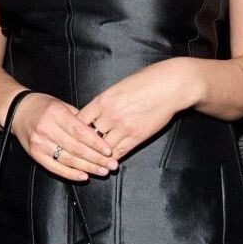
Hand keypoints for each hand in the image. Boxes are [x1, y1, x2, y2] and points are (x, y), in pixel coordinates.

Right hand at [10, 91, 115, 180]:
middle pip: (76, 148)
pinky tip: (84, 176)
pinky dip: (70, 174)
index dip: (96, 143)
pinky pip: (55, 168)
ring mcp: (39, 143)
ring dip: (87, 168)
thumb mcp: (62, 105)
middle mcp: (46, 129)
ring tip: (102, 171)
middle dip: (96, 159)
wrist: (17, 111)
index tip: (109, 151)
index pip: (80, 132)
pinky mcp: (35, 154)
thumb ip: (79, 118)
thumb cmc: (43, 106)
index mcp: (56, 113)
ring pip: (68, 160)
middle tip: (111, 165)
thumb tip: (100, 134)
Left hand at [77, 60, 200, 159]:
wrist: (170, 85)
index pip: (79, 120)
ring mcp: (124, 127)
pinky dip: (112, 158)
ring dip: (97, 155)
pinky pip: (120, 152)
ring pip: (102, 148)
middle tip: (77, 154)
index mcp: (103, 100)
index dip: (74, 130)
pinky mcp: (138, 136)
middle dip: (82, 145)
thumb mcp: (118, 87)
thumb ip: (105, 101)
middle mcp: (110, 114)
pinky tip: (109, 162)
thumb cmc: (146, 81)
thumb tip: (94, 112)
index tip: (72, 136)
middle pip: (88, 137)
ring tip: (92, 162)